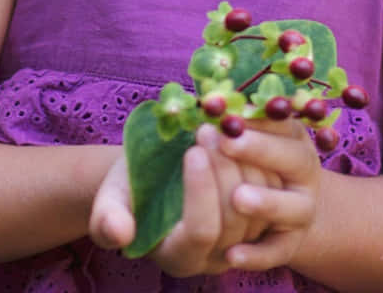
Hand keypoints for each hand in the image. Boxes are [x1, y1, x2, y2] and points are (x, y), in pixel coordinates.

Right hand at [89, 125, 279, 275]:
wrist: (156, 177)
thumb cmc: (130, 189)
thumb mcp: (110, 200)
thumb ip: (107, 220)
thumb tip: (118, 232)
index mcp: (178, 257)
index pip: (200, 231)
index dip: (200, 191)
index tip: (194, 150)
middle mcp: (217, 257)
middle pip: (235, 218)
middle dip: (225, 170)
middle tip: (210, 128)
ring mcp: (245, 240)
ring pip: (260, 206)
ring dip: (246, 162)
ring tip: (226, 126)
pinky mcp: (264, 217)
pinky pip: (275, 194)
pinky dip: (264, 161)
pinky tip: (248, 133)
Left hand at [211, 116, 322, 270]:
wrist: (280, 212)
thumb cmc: (250, 164)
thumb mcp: (247, 138)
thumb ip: (235, 122)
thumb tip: (211, 101)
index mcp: (295, 139)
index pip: (282, 121)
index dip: (254, 116)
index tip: (224, 111)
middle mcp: (304, 175)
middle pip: (293, 159)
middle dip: (261, 150)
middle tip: (228, 143)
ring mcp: (299, 213)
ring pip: (290, 208)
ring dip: (265, 202)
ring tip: (238, 198)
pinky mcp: (286, 246)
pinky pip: (275, 253)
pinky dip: (256, 255)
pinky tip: (232, 256)